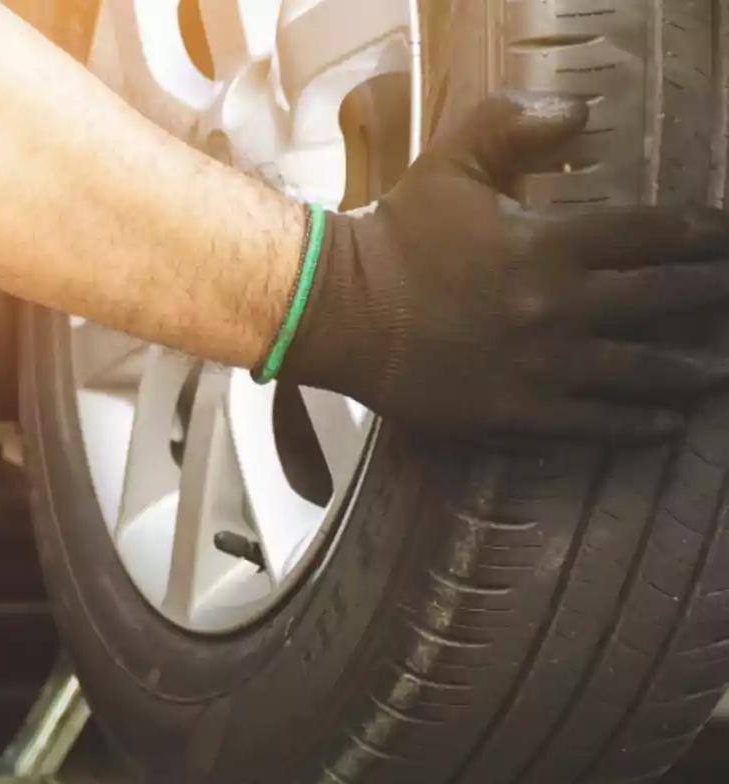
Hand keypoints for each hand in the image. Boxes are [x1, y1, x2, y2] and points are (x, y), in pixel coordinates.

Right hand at [279, 91, 728, 440]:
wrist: (340, 313)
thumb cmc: (395, 236)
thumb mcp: (450, 164)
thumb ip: (511, 126)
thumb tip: (577, 111)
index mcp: (549, 244)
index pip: (651, 234)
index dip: (700, 232)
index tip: (725, 235)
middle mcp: (559, 310)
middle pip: (660, 302)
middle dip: (711, 296)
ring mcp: (541, 370)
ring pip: (639, 373)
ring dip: (688, 372)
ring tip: (718, 373)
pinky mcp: (515, 415)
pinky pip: (591, 425)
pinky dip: (635, 426)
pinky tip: (661, 425)